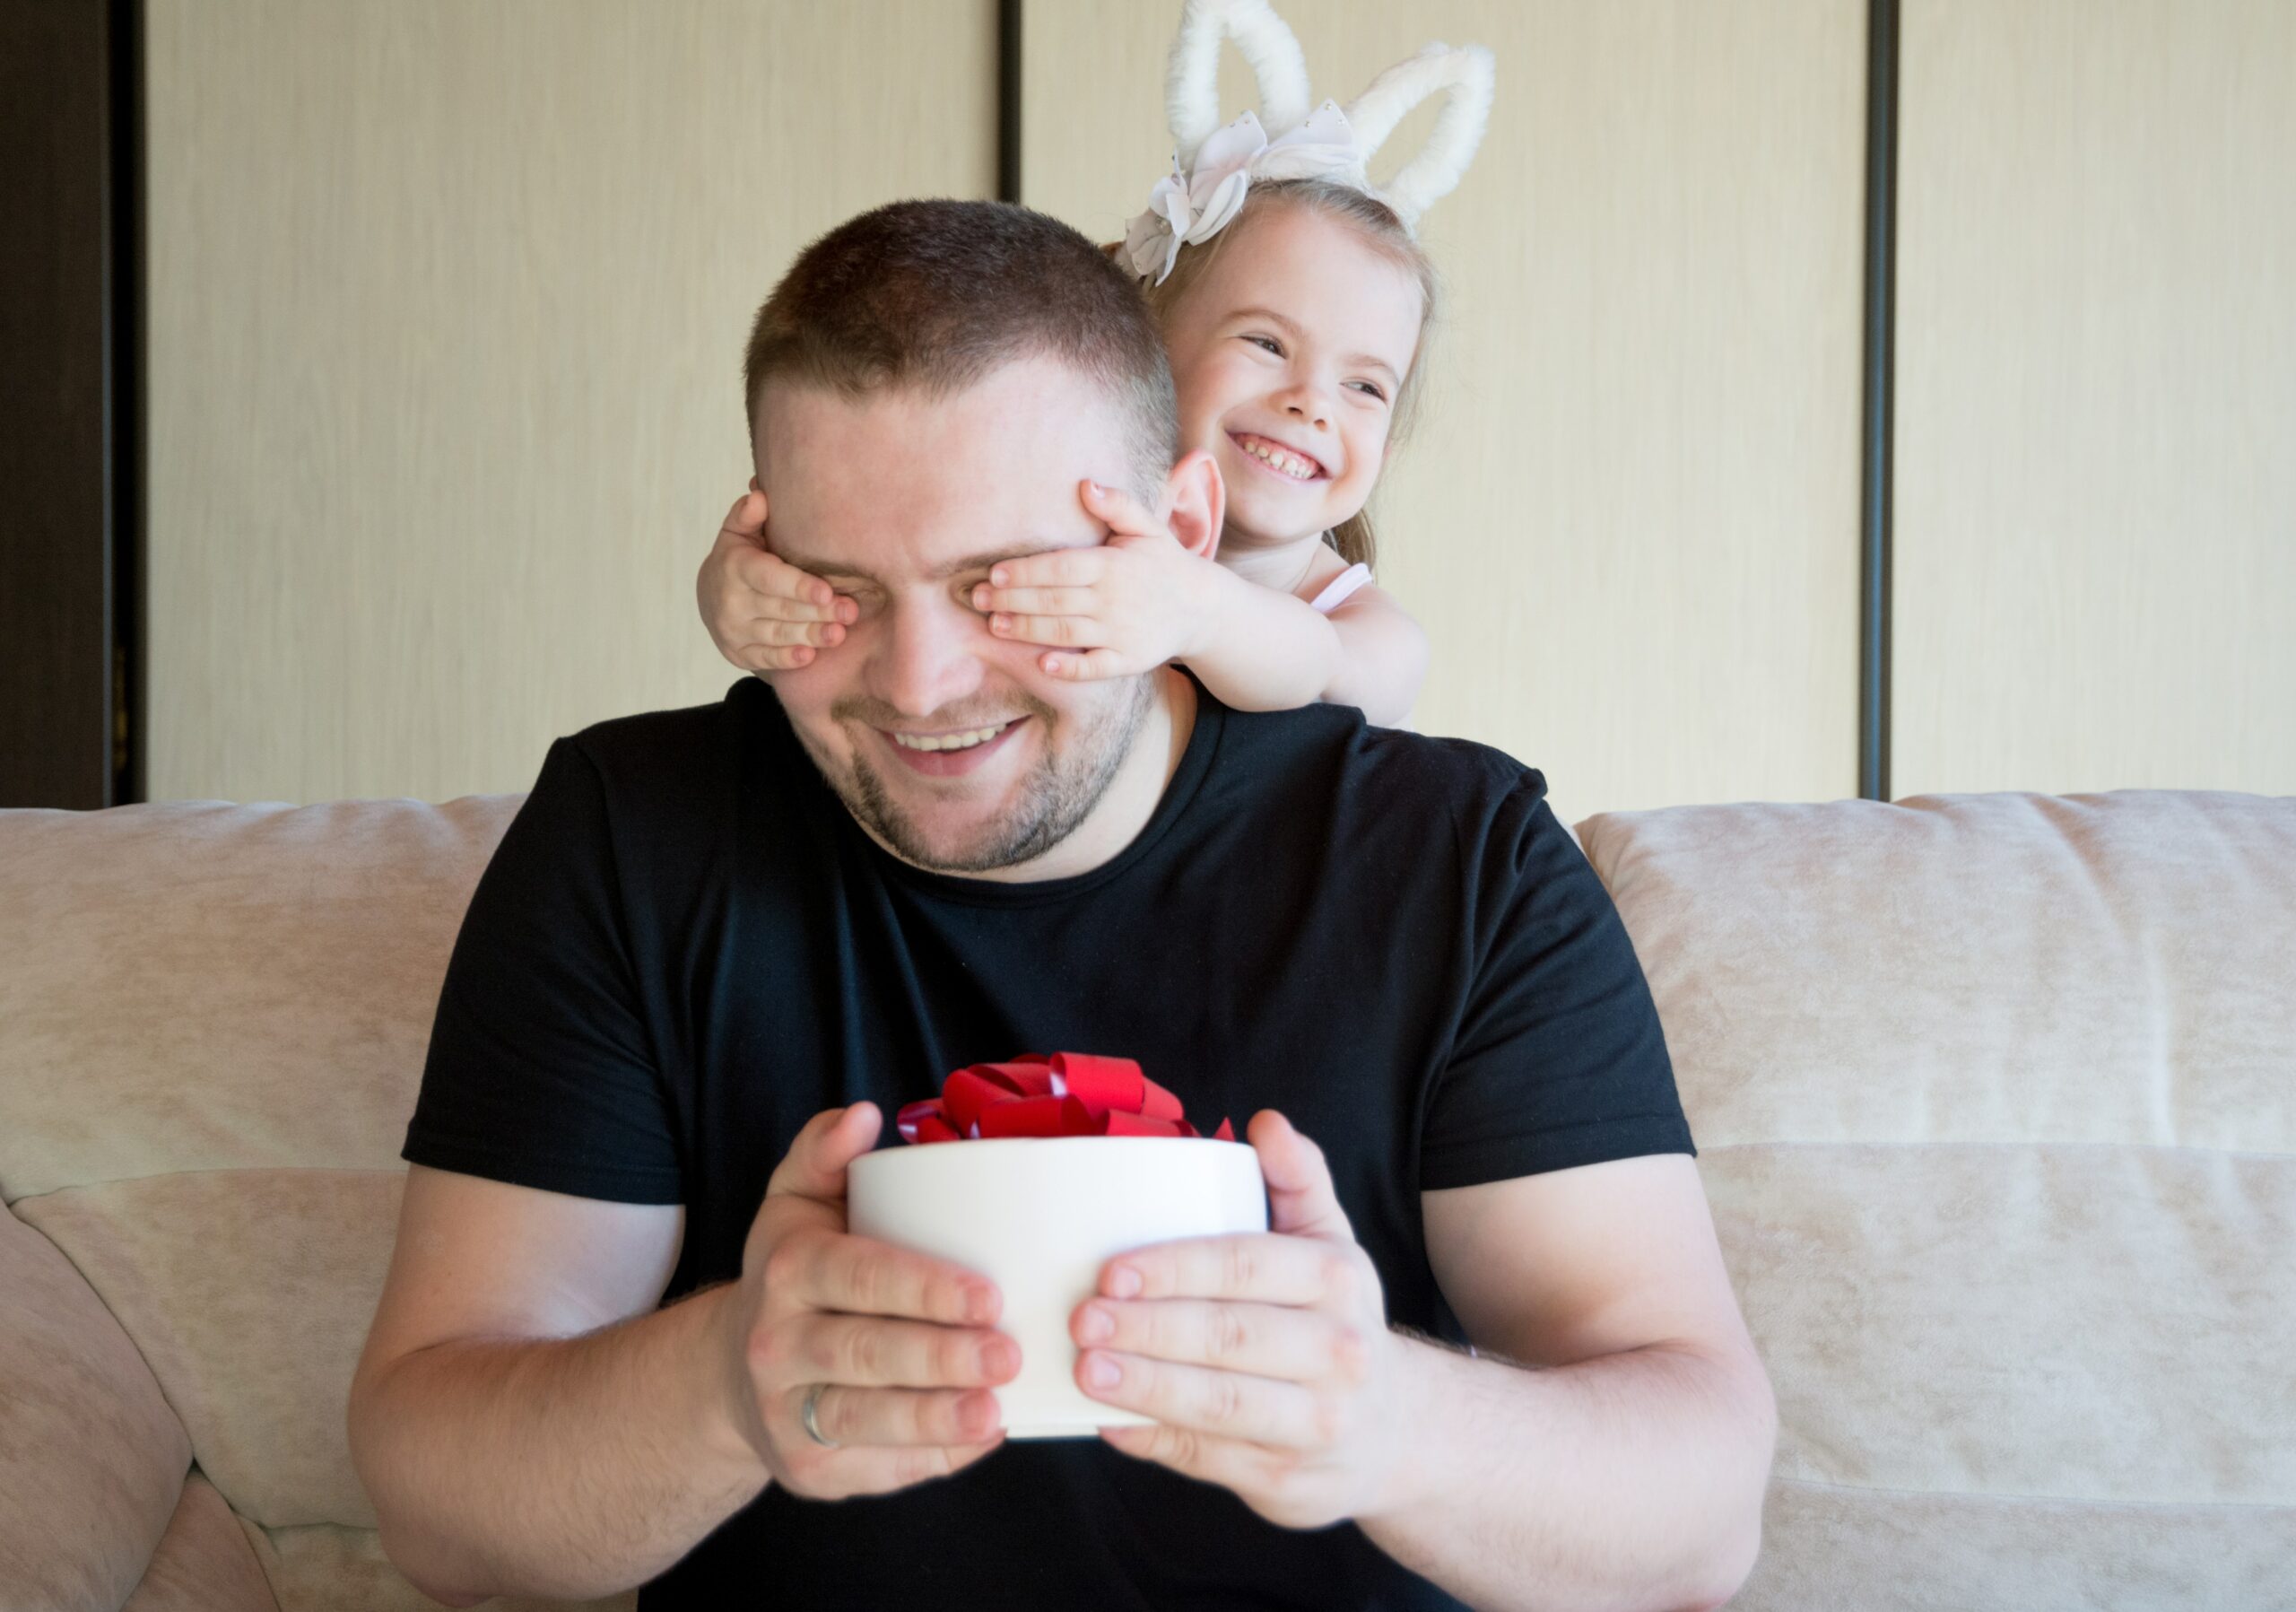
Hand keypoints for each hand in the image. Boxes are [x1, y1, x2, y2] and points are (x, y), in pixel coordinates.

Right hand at [698, 490, 856, 672]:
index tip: (827, 591)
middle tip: (850, 611)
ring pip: (777, 635)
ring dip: (810, 636)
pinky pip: (765, 659)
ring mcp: (734, 630)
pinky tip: (810, 655)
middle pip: (780, 609)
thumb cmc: (739, 558)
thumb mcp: (738, 533)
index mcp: (735, 567)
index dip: (798, 586)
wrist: (711, 598)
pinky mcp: (739, 653)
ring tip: (839, 633)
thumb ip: (748, 515)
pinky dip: (787, 659)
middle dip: (817, 612)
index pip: (769, 578)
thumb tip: (758, 495)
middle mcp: (732, 601)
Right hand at [714, 1103, 1018, 1500]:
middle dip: (941, 1358)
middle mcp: (777, 1344)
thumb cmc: (795, 1273)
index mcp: (787, 1270)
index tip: (989, 1295)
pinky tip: (980, 1439)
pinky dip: (930, 1460)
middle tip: (1010, 1353)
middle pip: (866, 1353)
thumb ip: (823, 1153)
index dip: (923, 1289)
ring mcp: (788, 1413)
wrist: (731, 1373)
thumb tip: (862, 1114)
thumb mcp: (795, 1203)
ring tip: (995, 1410)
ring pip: (866, 1419)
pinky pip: (875, 1470)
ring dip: (936, 1419)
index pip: (858, 1276)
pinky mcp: (808, 1471)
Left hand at [969, 480, 1226, 680]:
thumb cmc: (1164, 562)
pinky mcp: (1128, 660)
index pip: (1060, 567)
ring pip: (1066, 632)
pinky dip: (1070, 668)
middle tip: (978, 601)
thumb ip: (1117, 505)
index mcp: (1113, 565)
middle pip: (1054, 601)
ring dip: (1028, 631)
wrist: (1200, 606)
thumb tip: (1085, 484)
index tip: (994, 574)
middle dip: (1013, 601)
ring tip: (995, 626)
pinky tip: (1042, 664)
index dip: (1025, 571)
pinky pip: (1095, 667)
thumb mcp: (1147, 527)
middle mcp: (1114, 600)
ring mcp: (1121, 632)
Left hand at [1072, 1111, 1417, 1529]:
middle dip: (1148, 1330)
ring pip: (1219, 1405)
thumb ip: (1298, 1179)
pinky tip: (1108, 1423)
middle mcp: (1336, 1352)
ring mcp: (1314, 1423)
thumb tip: (1267, 1123)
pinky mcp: (1285, 1479)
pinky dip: (1154, 1441)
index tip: (1111, 1270)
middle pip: (1228, 1337)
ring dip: (1146, 1389)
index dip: (1175, 1269)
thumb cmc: (1334, 1320)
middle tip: (1082, 1320)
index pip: (1245, 1266)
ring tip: (1086, 1371)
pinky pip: (1209, 1458)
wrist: (1396, 1430)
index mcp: (1337, 1280)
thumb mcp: (1330, 1243)